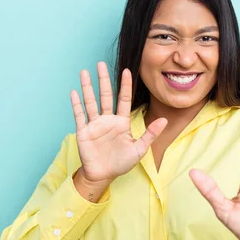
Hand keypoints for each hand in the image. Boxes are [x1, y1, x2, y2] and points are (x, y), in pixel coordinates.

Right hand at [71, 62, 167, 187]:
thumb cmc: (121, 163)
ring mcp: (94, 124)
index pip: (124, 99)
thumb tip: (164, 120)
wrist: (103, 175)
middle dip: (103, 80)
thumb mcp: (139, 149)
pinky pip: (80, 115)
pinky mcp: (84, 132)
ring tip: (84, 72)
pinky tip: (74, 92)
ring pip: (91, 102)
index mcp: (121, 122)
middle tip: (101, 63)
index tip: (127, 71)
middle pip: (105, 95)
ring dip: (87, 87)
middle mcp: (107, 120)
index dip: (125, 85)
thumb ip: (150, 134)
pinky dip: (77, 104)